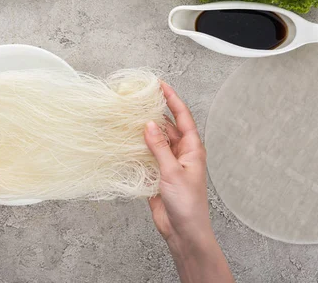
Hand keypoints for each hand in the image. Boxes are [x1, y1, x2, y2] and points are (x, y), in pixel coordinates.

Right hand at [144, 82, 233, 282]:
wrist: (184, 232)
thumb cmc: (187, 204)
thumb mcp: (173, 172)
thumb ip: (160, 147)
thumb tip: (149, 124)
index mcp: (192, 149)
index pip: (182, 118)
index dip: (173, 100)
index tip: (161, 85)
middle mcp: (181, 153)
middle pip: (167, 126)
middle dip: (155, 113)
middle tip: (138, 99)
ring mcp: (168, 163)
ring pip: (155, 141)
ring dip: (144, 131)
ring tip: (128, 117)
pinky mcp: (156, 175)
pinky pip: (146, 156)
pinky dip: (137, 148)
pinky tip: (125, 142)